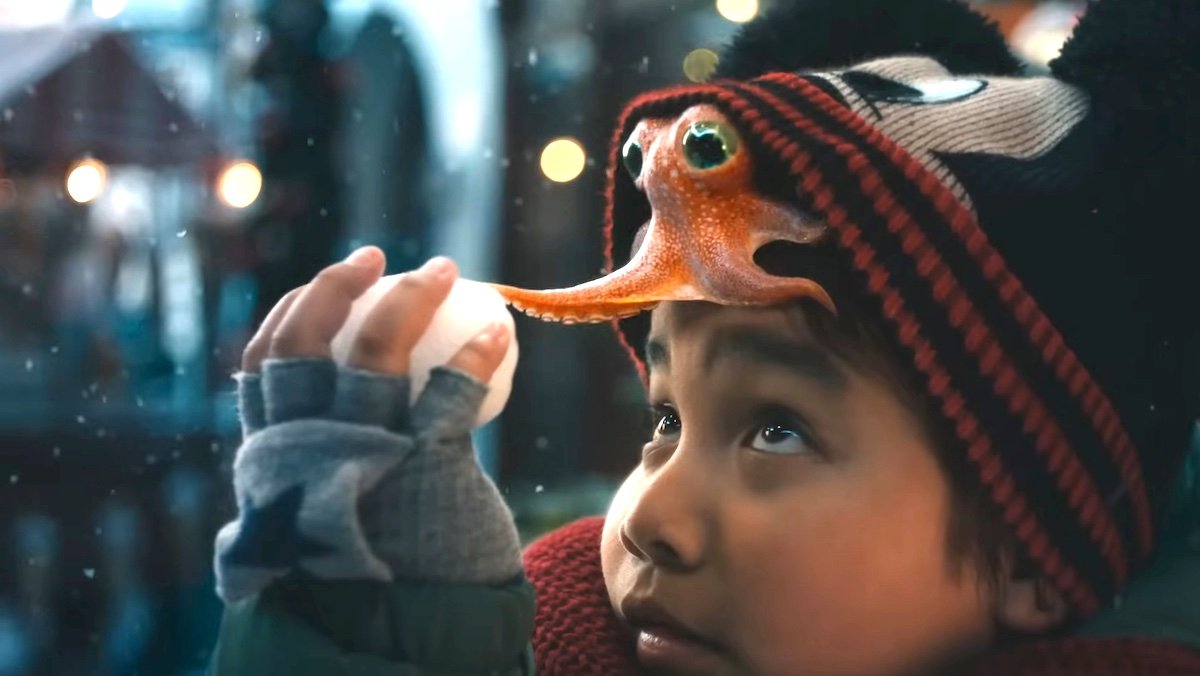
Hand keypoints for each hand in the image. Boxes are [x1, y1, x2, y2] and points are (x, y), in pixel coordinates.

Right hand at [217, 246, 522, 601]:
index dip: (294, 309)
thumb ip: (320, 474)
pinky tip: (501, 331)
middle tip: (374, 256)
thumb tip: (338, 426)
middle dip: (335, 285)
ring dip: (410, 298)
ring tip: (442, 268)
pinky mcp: (424, 467)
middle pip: (303, 343)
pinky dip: (478, 352)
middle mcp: (305, 449)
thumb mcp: (322, 519)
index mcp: (273, 456)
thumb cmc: (369, 575)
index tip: (328, 281)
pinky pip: (452, 391)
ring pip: (373, 353)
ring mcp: (361, 454)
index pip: (265, 363)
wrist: (403, 635)